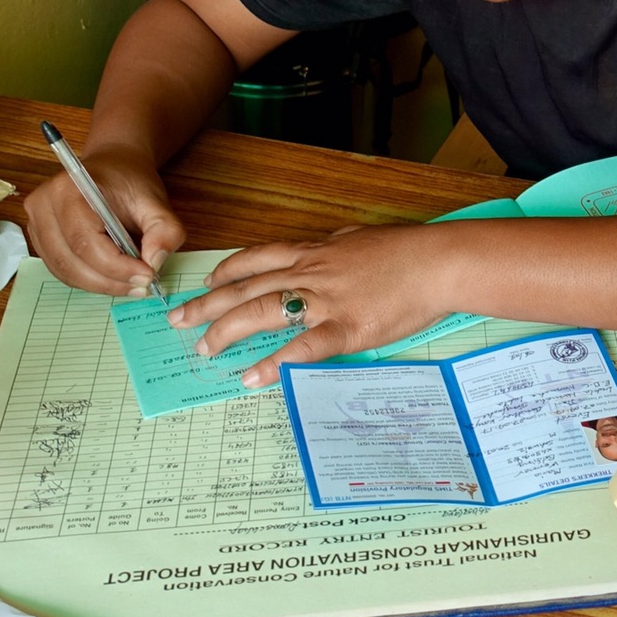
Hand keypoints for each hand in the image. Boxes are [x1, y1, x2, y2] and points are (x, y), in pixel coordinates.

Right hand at [22, 144, 186, 295]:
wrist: (112, 167)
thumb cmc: (129, 181)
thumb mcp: (156, 201)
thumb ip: (164, 230)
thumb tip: (155, 262)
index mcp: (68, 189)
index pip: (85, 242)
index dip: (116, 267)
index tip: (147, 275)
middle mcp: (43, 205)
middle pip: (71, 262)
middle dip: (110, 281)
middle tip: (143, 285)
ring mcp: (36, 224)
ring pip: (65, 272)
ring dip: (101, 284)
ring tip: (132, 282)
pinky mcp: (40, 239)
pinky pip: (62, 271)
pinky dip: (90, 280)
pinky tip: (114, 276)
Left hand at [169, 223, 455, 385]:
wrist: (438, 263)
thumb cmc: (406, 250)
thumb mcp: (360, 239)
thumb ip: (335, 246)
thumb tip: (324, 246)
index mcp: (314, 252)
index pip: (257, 258)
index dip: (226, 271)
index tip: (205, 283)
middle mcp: (311, 273)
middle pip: (247, 286)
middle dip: (208, 304)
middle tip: (178, 321)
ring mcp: (325, 300)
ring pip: (263, 310)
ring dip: (228, 330)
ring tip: (204, 349)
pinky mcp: (346, 328)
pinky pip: (302, 347)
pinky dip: (274, 363)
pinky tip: (251, 377)